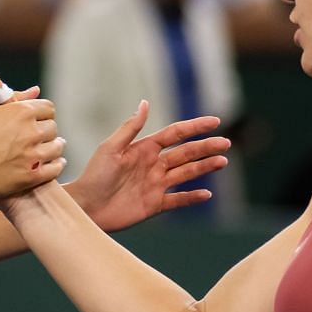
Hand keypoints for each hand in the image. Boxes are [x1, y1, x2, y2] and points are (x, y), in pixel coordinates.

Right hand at [0, 97, 63, 205]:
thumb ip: (12, 98)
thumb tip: (36, 89)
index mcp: (22, 112)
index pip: (48, 108)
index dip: (42, 115)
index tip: (38, 121)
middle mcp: (31, 131)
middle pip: (53, 127)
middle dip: (47, 131)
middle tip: (42, 137)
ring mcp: (33, 155)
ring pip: (57, 147)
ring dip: (54, 148)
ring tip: (47, 151)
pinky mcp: (33, 176)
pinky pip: (55, 167)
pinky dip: (56, 165)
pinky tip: (52, 165)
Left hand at [71, 100, 231, 231]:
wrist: (85, 208)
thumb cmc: (93, 175)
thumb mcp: (110, 148)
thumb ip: (130, 128)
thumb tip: (145, 103)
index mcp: (144, 148)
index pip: (175, 134)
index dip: (195, 127)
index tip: (215, 121)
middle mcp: (153, 165)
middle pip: (186, 153)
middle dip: (206, 147)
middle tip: (225, 143)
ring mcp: (156, 185)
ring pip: (186, 173)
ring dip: (205, 167)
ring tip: (223, 162)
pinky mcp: (155, 205)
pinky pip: (178, 199)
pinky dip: (192, 197)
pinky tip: (207, 194)